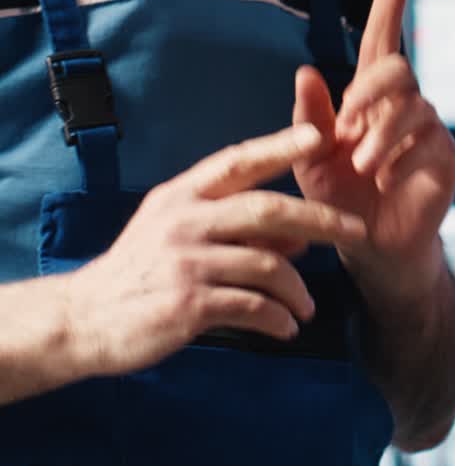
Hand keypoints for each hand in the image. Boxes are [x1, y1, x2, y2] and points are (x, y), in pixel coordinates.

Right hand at [63, 125, 365, 376]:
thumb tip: (301, 234)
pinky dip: (277, 318)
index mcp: (183, 193)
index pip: (239, 161)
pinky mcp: (187, 302)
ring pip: (266, 264)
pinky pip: (251, 306)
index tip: (319, 136)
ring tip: (308, 307)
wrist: (86, 317)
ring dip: (298, 287)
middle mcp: (184, 219)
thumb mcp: (180, 234)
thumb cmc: (140, 271)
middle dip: (320, 218)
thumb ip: (238, 228)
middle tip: (356, 231)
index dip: (280, 146)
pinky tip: (286, 328)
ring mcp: (185, 260)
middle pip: (266, 210)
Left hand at [292, 0, 454, 301]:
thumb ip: (308, 118)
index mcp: (368, 97)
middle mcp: (402, 104)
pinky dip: (401, 160)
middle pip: (397, 68)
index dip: (389, 4)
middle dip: (369, 90)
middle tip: (347, 124)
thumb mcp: (311, 159)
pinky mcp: (446, 157)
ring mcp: (428, 129)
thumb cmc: (338, 199)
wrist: (369, 248)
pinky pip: (429, 141)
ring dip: (381, 133)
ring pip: (413, 106)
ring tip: (361, 166)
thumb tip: (306, 70)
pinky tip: (386, 181)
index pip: (380, 40)